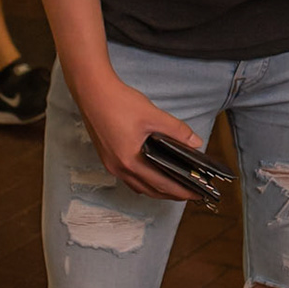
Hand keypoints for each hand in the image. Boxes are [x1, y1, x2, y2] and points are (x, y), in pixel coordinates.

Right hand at [71, 73, 203, 200]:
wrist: (92, 92)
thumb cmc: (118, 103)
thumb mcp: (153, 115)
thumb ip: (176, 130)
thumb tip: (195, 142)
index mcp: (129, 161)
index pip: (160, 184)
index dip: (180, 191)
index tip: (196, 195)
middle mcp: (118, 168)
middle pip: (149, 190)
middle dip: (170, 194)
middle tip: (189, 193)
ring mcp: (111, 164)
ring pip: (137, 186)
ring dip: (156, 189)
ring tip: (174, 186)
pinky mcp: (107, 157)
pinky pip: (128, 177)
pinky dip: (143, 181)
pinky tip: (151, 174)